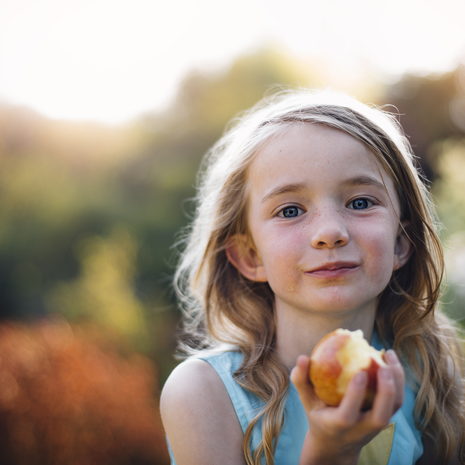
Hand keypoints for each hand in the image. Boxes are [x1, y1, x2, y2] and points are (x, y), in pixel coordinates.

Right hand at [291, 350, 403, 464]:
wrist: (337, 444)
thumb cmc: (318, 415)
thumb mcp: (306, 401)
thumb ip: (301, 380)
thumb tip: (303, 357)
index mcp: (339, 426)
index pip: (349, 414)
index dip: (356, 394)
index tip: (360, 373)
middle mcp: (361, 429)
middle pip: (380, 416)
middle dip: (386, 391)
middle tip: (383, 365)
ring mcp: (375, 425)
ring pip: (394, 407)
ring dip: (396, 381)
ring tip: (388, 354)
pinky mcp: (385, 418)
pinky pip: (396, 400)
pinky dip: (397, 379)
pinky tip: (390, 359)